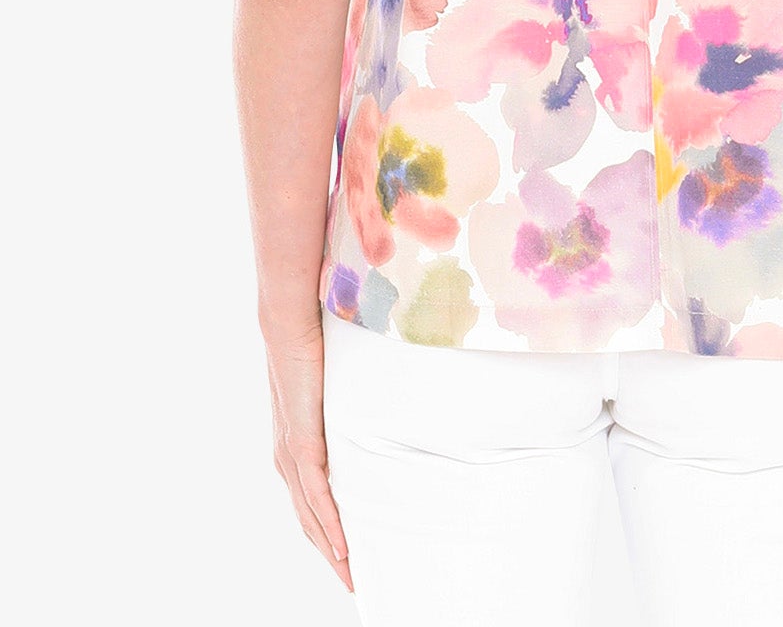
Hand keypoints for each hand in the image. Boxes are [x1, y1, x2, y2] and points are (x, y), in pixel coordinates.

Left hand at [263, 321, 353, 592]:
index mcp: (292, 449)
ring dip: (333, 550)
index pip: (309, 504)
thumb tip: (370, 405)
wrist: (287, 326)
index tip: (348, 557)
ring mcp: (292, 454)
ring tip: (352, 574)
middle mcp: (286, 460)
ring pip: (312, 517)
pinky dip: (330, 525)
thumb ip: (341, 408)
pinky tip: (343, 548)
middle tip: (355, 581)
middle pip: (309, 522)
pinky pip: (317, 495)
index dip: (326, 534)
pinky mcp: (301, 444)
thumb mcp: (330, 390)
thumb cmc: (310, 350)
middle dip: (332, 555)